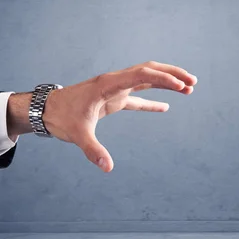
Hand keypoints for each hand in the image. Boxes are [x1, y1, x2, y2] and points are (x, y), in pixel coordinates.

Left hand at [8, 61, 196, 172]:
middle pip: (149, 70)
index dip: (163, 79)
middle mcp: (115, 82)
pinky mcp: (113, 100)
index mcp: (108, 84)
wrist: (46, 110)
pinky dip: (153, 101)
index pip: (142, 75)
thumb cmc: (60, 117)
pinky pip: (138, 98)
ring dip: (167, 82)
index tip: (181, 86)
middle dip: (172, 74)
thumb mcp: (77, 134)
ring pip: (146, 80)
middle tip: (193, 82)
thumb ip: (93, 150)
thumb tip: (108, 168)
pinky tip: (166, 108)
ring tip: (188, 89)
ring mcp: (115, 90)